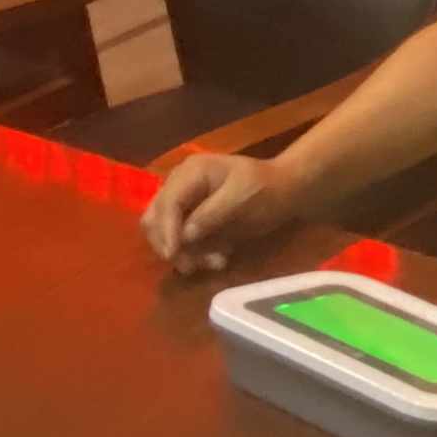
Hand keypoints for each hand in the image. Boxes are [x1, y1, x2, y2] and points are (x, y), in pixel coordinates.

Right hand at [144, 148, 297, 272]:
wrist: (282, 189)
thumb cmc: (265, 188)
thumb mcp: (243, 195)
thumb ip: (212, 213)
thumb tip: (185, 234)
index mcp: (191, 172)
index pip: (166, 202)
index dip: (166, 230)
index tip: (173, 255)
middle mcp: (178, 184)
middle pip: (154, 219)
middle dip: (171, 245)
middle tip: (196, 264)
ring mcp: (181, 201)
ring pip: (161, 234)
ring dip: (183, 254)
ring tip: (216, 262)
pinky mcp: (188, 218)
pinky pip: (178, 241)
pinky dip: (192, 254)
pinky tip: (218, 258)